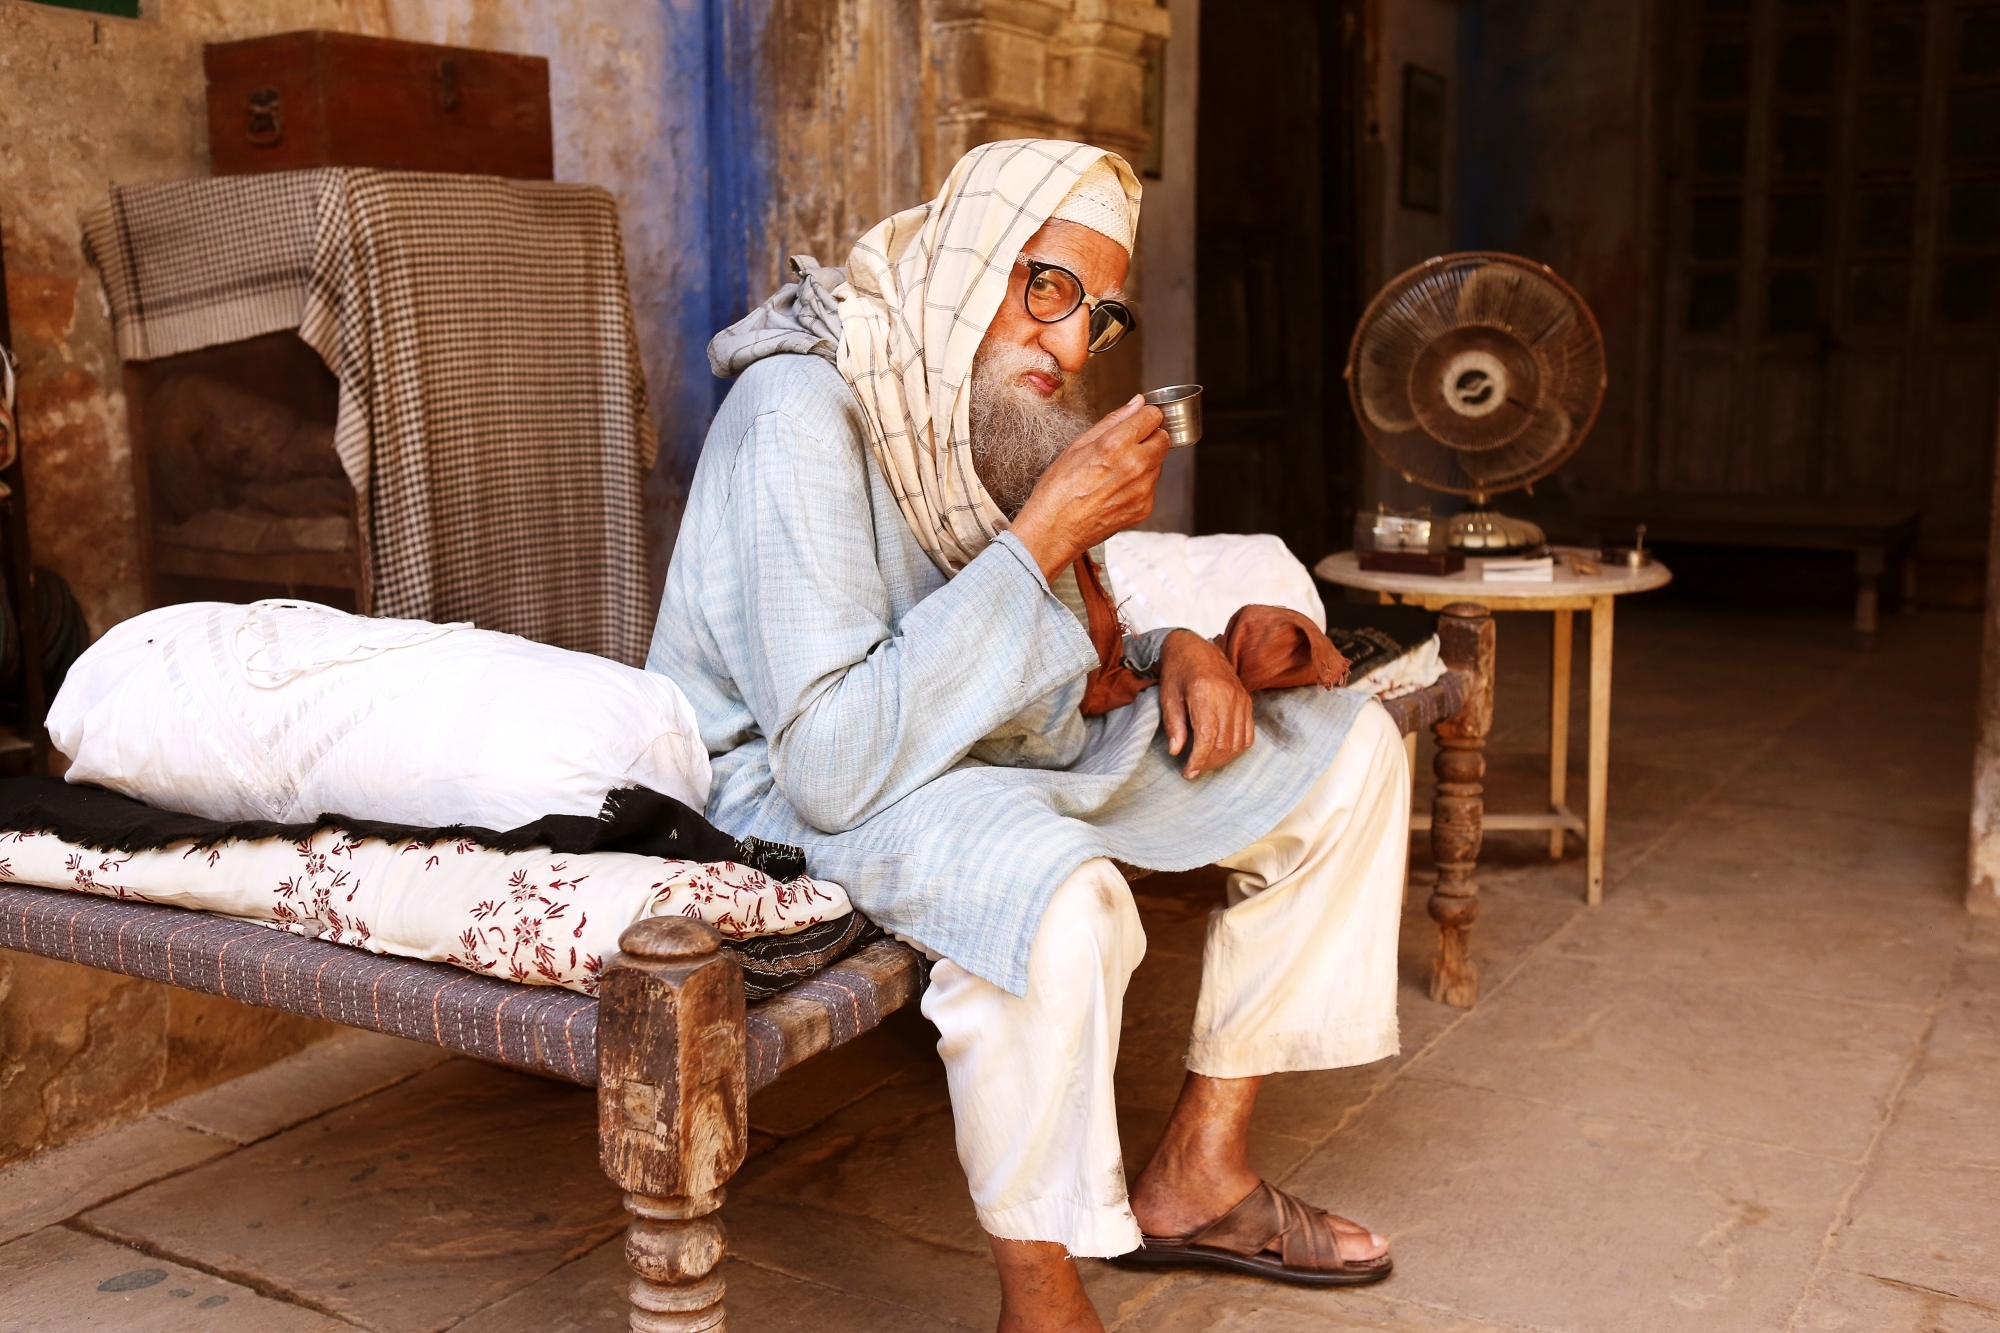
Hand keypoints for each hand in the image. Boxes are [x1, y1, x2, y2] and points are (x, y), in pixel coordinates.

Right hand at [1008, 396, 1168, 580]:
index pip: (1153, 416)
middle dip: (1150, 437)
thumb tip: (1136, 403)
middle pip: (1164, 439)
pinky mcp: (1144, 508)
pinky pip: (1151, 487)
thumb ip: (1113, 421)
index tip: (1137, 422)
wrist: (1055, 530)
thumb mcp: (1078, 445)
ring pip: (1158, 463)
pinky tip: (1115, 490)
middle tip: (1128, 446)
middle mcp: (1134, 466)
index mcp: (1116, 444)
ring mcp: (1142, 489)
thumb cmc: (1058, 489)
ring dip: (1145, 461)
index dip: (1144, 417)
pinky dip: (1139, 484)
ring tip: (1115, 472)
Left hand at [1158, 629, 1253, 778]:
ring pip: (1238, 742)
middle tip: (1193, 770)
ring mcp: (1241, 699)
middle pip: (1224, 743)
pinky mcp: (1247, 701)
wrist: (1194, 647)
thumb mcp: (1167, 696)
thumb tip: (1177, 752)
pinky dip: (1237, 748)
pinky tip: (1221, 752)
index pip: (1208, 737)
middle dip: (1209, 763)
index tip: (1188, 772)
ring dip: (1222, 759)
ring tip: (1205, 763)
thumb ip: (1173, 725)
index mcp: (1205, 693)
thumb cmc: (1177, 671)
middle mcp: (1228, 696)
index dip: (1198, 760)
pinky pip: (1249, 734)